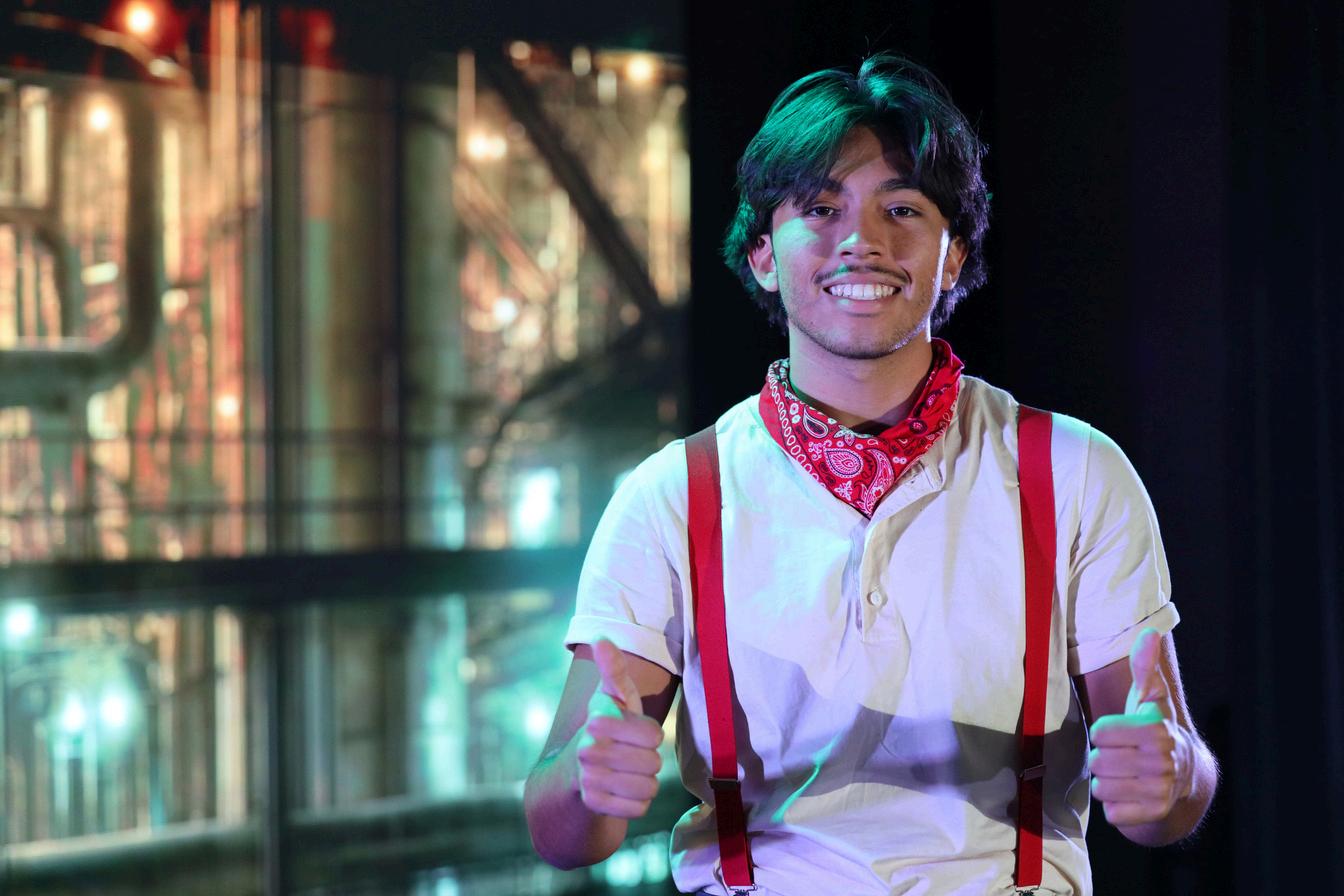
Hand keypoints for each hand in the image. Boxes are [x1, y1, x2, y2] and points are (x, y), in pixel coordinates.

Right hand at [575, 639, 664, 817]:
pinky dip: (636, 803)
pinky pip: (638, 809)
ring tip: (629, 774)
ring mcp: (588, 779)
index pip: (653, 735)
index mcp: (598, 720)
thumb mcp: (614, 697)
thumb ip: (613, 669)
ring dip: (645, 783)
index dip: (651, 735)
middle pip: (653, 763)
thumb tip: (601, 637)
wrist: (576, 772)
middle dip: (649, 762)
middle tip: (633, 756)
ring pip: (648, 788)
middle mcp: (588, 749)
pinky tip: (622, 793)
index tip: (636, 732)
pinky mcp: (592, 804)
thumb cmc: (608, 727)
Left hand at [1088, 627, 1193, 826]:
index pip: (1100, 732)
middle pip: (1097, 761)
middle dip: (1102, 758)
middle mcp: (1163, 761)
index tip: (1120, 733)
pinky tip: (1129, 794)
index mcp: (1157, 730)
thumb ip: (1144, 667)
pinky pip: (1111, 813)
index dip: (1103, 733)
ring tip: (1124, 774)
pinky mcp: (1155, 813)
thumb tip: (1149, 632)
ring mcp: (1161, 790)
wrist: (1185, 775)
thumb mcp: (1150, 697)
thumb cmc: (1154, 729)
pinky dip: (1114, 806)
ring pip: (1100, 787)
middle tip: (1120, 756)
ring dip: (1105, 782)